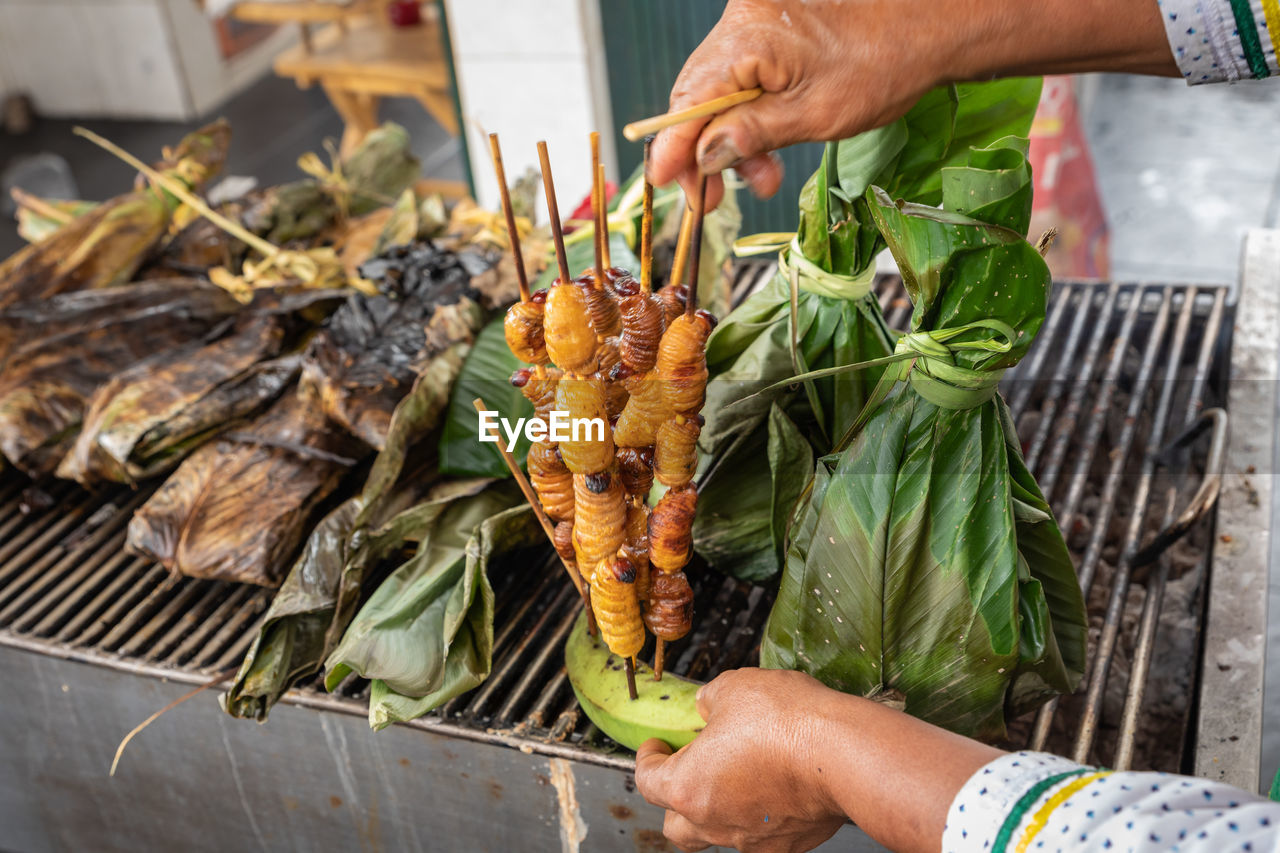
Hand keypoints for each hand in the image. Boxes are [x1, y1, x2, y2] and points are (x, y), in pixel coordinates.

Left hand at [634, 668, 846, 851]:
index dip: (647, 759)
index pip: (647, 781)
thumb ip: (710, 700)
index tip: (655, 746)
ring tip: (737, 775)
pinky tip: (775, 786)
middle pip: (676, 825)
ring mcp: (751, 839)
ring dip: (720, 808)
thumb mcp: (732, 688)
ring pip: (720, 832)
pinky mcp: (788, 845)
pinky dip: (761, 814)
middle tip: (690, 768)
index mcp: (687, 787)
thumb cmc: (785, 722)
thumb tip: (708, 705)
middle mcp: (713, 822)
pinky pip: (763, 834)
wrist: (842, 753)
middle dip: (677, 799)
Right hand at [648, 0, 946, 207]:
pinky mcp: (766, 34)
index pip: (690, 98)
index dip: (673, 147)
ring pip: (716, 94)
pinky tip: (763, 152)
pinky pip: (738, 82)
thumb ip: (751, 136)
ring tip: (758, 179)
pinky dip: (746, 120)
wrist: (925, 31)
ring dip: (729, 142)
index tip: (664, 182)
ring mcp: (753, 24)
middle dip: (703, 153)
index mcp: (749, 37)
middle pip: (696, 96)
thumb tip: (705, 157)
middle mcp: (742, 22)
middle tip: (710, 199)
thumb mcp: (813, 116)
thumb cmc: (882, 66)